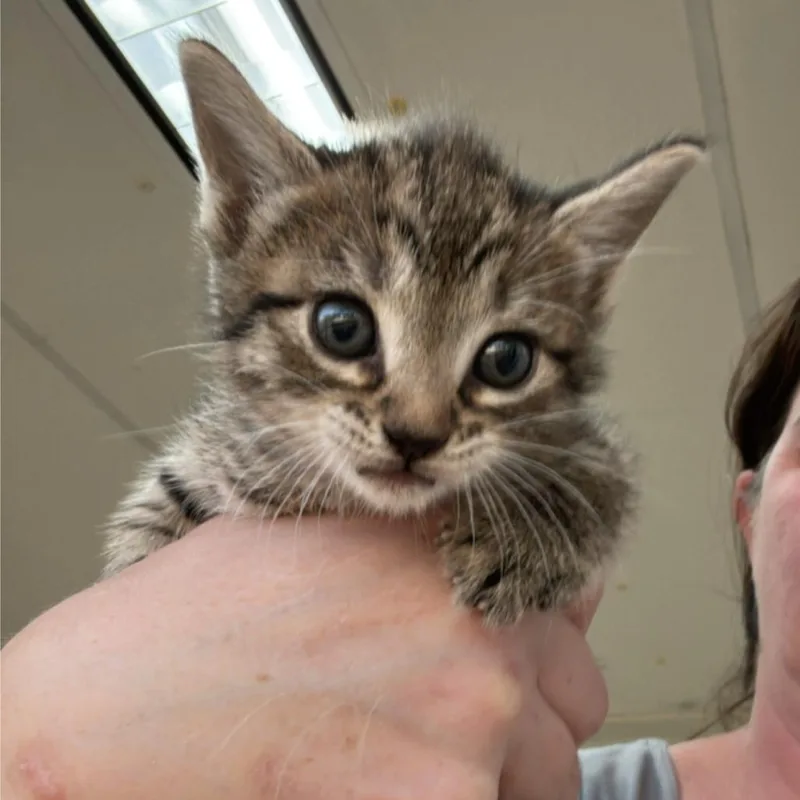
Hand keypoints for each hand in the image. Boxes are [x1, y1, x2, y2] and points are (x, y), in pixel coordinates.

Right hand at [2, 515, 606, 798]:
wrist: (112, 705)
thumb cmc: (200, 619)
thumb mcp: (319, 540)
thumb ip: (415, 552)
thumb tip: (471, 577)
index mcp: (447, 549)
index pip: (569, 596)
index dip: (538, 636)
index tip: (514, 659)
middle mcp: (479, 625)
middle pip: (574, 694)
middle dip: (526, 715)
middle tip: (447, 726)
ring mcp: (472, 718)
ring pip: (552, 772)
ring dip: (498, 777)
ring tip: (405, 766)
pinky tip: (375, 790)